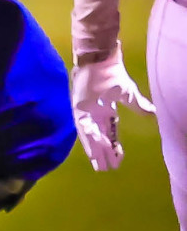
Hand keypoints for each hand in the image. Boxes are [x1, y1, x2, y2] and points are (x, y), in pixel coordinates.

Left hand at [70, 44, 155, 170]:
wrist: (101, 61)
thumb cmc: (113, 75)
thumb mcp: (128, 94)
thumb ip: (138, 105)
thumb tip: (153, 114)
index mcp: (106, 112)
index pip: (109, 134)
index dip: (113, 147)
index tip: (117, 161)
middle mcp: (94, 114)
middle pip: (98, 138)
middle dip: (102, 153)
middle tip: (105, 169)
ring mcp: (85, 111)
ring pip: (90, 135)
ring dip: (94, 149)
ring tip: (99, 164)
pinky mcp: (78, 107)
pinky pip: (83, 126)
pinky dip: (88, 137)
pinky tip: (93, 149)